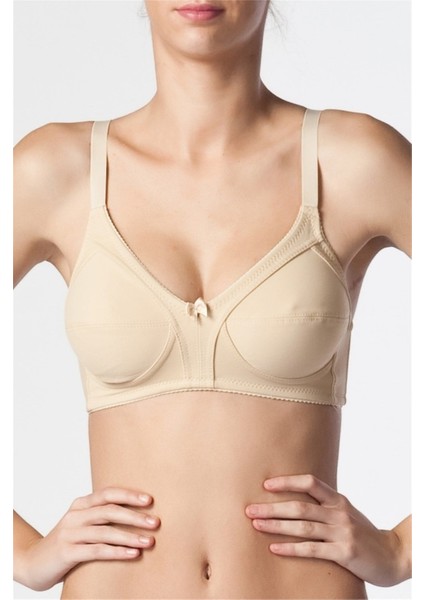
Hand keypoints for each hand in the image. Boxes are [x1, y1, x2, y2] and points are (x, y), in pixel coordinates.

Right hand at [19, 487, 160, 590]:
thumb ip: (102, 517)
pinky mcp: (66, 552)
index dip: (130, 495)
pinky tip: (133, 554)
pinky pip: (96, 551)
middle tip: (156, 522)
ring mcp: (70, 533)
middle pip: (110, 511)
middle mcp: (75, 515)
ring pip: (105, 531)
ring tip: (149, 542)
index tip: (150, 500)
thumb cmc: (67, 543)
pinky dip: (117, 552)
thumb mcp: (82, 525)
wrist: (32, 563)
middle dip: (136, 516)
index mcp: (81, 504)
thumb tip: (139, 514)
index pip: (108, 493)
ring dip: (130, 536)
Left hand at [245, 474, 407, 586]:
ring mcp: (342, 532)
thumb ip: (324, 506)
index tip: (266, 485)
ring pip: (302, 526)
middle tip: (250, 509)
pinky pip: (312, 549)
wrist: (393, 555)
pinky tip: (274, 548)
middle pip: (300, 506)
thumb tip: (292, 500)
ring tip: (256, 525)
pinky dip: (291, 548)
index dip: (287, 482)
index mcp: (338, 500)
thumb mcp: (345, 513)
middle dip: (272, 507)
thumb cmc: (363, 533)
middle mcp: (339, 513)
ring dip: (276, 525)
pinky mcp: (344, 553)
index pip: (310, 482)